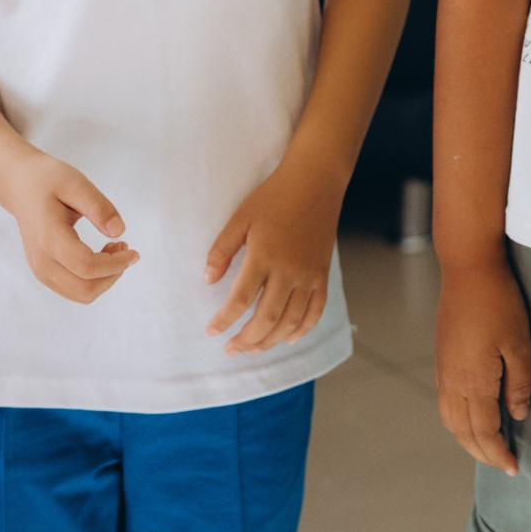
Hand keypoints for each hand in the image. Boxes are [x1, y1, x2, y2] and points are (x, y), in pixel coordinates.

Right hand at [5, 153, 136, 303]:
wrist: (21, 187)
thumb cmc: (49, 181)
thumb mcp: (76, 184)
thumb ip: (99, 207)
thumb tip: (119, 232)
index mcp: (49, 239)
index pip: (87, 267)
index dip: (116, 264)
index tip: (133, 250)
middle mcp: (41, 261)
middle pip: (85, 290)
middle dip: (113, 274)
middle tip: (124, 247)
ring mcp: (40, 270)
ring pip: (81, 294)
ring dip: (105, 278)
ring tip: (113, 248)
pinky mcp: (44, 273)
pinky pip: (74, 289)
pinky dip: (93, 278)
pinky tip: (100, 254)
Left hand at [204, 159, 343, 353]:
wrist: (316, 181)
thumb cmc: (274, 196)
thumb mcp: (240, 218)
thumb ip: (222, 251)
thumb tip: (208, 281)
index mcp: (264, 256)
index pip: (240, 301)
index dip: (224, 321)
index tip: (212, 331)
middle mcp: (289, 270)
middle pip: (266, 319)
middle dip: (245, 340)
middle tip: (230, 350)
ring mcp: (309, 275)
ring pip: (290, 321)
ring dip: (270, 340)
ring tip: (253, 349)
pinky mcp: (323, 274)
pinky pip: (315, 311)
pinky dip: (302, 330)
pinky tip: (288, 339)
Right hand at [435, 257, 530, 475]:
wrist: (468, 269)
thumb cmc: (499, 302)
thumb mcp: (519, 344)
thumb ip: (519, 384)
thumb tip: (518, 416)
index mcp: (474, 381)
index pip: (485, 432)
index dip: (498, 454)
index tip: (514, 468)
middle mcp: (453, 382)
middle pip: (464, 433)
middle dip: (483, 454)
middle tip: (503, 465)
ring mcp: (443, 371)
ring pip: (450, 420)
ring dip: (468, 440)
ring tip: (488, 449)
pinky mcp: (441, 360)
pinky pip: (445, 404)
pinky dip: (458, 422)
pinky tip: (472, 420)